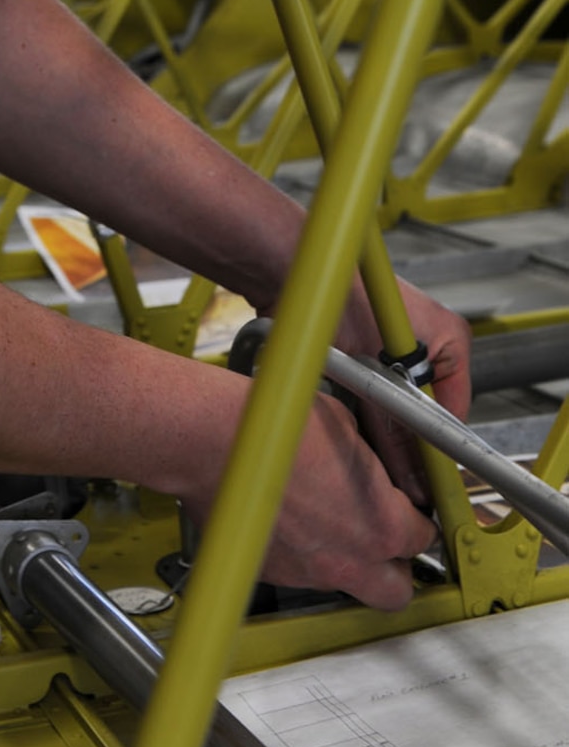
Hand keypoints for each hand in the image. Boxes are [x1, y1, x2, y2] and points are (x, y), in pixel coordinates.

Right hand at [267, 391, 438, 609]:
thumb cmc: (275, 427)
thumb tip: (365, 457)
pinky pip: (300, 574)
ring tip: (323, 521)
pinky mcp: (272, 573)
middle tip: (381, 538)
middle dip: (393, 566)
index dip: (413, 520)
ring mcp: (310, 572)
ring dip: (345, 560)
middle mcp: (351, 558)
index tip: (404, 509)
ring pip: (346, 584)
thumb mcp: (343, 424)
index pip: (421, 537)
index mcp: (381, 523)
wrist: (214, 441)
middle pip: (397, 590)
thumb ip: (366, 455)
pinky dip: (300, 554)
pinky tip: (285, 519)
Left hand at [337, 278, 471, 507]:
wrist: (291, 266)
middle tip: (389, 472)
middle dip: (402, 440)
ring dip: (375, 422)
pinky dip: (357, 405)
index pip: (454, 412)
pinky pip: (369, 388)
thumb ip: (392, 429)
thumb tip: (411, 477)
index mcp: (450, 339)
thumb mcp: (372, 375)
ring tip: (361, 444)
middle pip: (422, 410)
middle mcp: (427, 341)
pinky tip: (343, 420)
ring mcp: (395, 343)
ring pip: (392, 402)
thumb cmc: (339, 297)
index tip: (425, 480)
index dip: (437, 450)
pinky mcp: (365, 345)